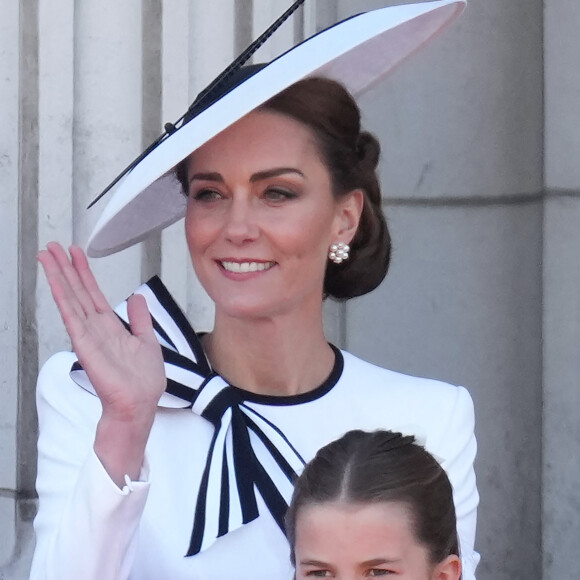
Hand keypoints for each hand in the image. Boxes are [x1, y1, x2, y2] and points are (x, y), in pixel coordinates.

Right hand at [38, 242, 165, 482]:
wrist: (140, 404)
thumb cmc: (143, 380)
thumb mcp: (147, 340)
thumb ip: (140, 318)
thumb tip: (137, 297)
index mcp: (111, 326)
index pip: (93, 293)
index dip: (84, 273)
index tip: (75, 253)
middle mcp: (96, 327)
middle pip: (77, 291)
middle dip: (65, 268)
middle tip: (52, 246)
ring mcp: (88, 335)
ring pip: (70, 298)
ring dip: (59, 276)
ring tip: (47, 255)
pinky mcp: (85, 344)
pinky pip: (71, 315)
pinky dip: (62, 296)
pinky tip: (55, 280)